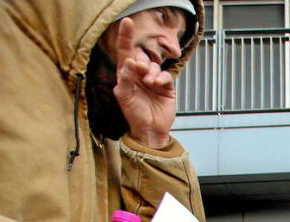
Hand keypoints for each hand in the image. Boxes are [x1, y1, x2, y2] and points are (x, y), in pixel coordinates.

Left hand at [112, 18, 175, 147]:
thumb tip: (130, 61)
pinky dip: (161, 77)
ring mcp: (153, 80)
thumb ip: (126, 78)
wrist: (150, 130)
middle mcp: (139, 75)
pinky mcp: (165, 87)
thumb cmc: (134, 115)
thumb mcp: (124, 96)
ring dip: (151, 71)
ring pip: (154, 65)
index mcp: (126, 76)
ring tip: (149, 83)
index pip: (125, 52)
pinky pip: (165, 75)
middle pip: (141, 56)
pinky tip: (158, 84)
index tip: (128, 23)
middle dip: (142, 61)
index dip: (125, 37)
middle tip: (140, 71)